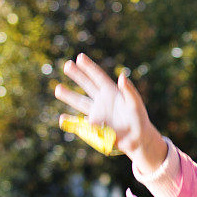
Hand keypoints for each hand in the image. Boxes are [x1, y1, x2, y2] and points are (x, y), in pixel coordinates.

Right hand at [54, 53, 166, 171]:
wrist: (138, 138)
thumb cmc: (139, 119)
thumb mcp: (135, 103)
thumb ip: (129, 90)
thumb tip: (122, 76)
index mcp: (112, 92)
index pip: (98, 77)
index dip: (89, 67)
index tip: (80, 57)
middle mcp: (103, 100)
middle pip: (87, 85)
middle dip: (77, 75)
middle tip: (66, 65)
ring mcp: (97, 112)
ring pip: (80, 102)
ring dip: (69, 95)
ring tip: (57, 88)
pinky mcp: (95, 126)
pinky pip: (80, 122)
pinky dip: (71, 121)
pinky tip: (62, 118)